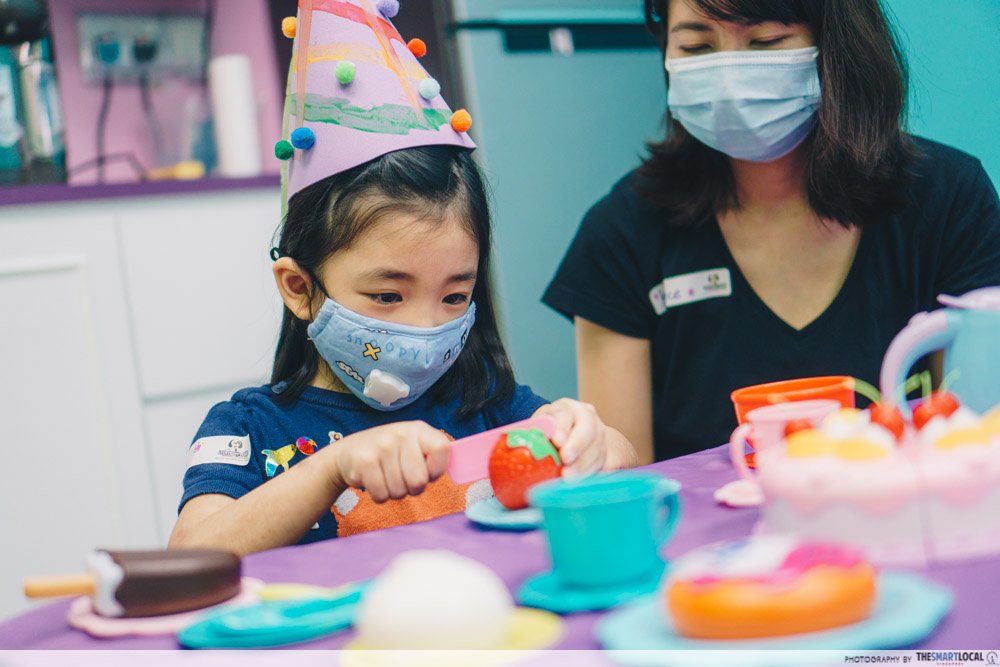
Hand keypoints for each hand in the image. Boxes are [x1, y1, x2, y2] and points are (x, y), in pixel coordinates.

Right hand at [326, 421, 451, 501]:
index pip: (443, 450)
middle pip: (419, 481)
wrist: (348, 453)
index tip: (427, 471)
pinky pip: (382, 496)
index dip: (436, 469)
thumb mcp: (413, 446)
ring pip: (400, 491)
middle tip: (401, 476)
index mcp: (418, 429)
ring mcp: (381, 446)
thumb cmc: (390, 454)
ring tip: (385, 476)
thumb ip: (435, 455)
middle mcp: (401, 433)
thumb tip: (467, 467)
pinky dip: (379, 495)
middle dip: (412, 488)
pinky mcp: (364, 463)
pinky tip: (373, 480)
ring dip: (394, 492)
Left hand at [534, 398, 607, 476]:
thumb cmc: (546, 432)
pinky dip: (588, 471)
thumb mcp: (538, 429)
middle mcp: (586, 416)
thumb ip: (537, 434)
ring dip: (582, 463)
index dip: (561, 427)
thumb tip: (534, 447)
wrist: (560, 435)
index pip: (564, 414)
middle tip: (566, 458)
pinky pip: (600, 460)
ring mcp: (598, 432)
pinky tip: (577, 479)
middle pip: (587, 427)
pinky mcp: (603, 449)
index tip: (557, 441)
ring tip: (568, 475)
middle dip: (577, 444)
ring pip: (596, 445)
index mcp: (566, 408)